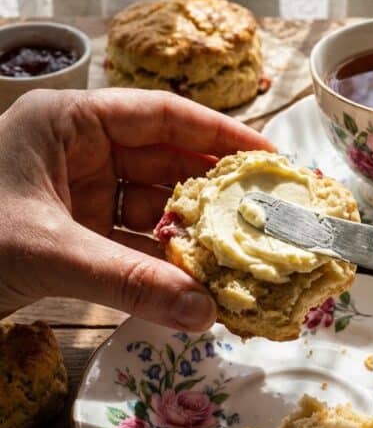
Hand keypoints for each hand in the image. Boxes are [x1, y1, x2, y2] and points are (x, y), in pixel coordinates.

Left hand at [0, 88, 272, 328]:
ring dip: (189, 234)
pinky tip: (195, 282)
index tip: (268, 155)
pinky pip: (129, 240)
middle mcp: (76, 150)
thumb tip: (204, 313)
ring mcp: (74, 192)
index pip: (159, 115)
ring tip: (241, 255)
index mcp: (67, 122)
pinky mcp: (71, 232)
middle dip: (211, 191)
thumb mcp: (48, 253)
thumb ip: (128, 281)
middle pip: (163, 160)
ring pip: (150, 205)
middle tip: (268, 214)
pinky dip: (159, 262)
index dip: (218, 132)